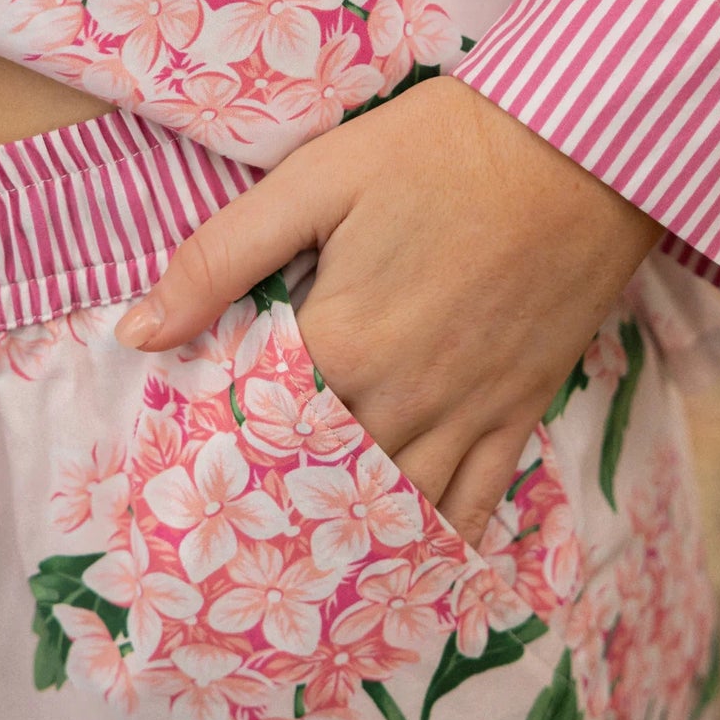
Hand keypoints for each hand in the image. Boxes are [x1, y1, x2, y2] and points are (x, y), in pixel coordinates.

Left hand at [114, 75, 662, 545]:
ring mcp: (468, 411)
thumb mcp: (318, 178)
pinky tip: (414, 568)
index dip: (213, 452)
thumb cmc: (441, 149)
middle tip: (230, 544)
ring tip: (302, 574)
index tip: (177, 484)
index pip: (255, 428)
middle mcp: (402, 397)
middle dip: (273, 508)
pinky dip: (442, 540)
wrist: (580, 144)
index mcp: (341, 343)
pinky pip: (478, 500)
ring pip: (397, 505)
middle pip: (320, 480)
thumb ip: (223, 256)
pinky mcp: (521, 408)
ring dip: (349, 541)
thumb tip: (139, 333)